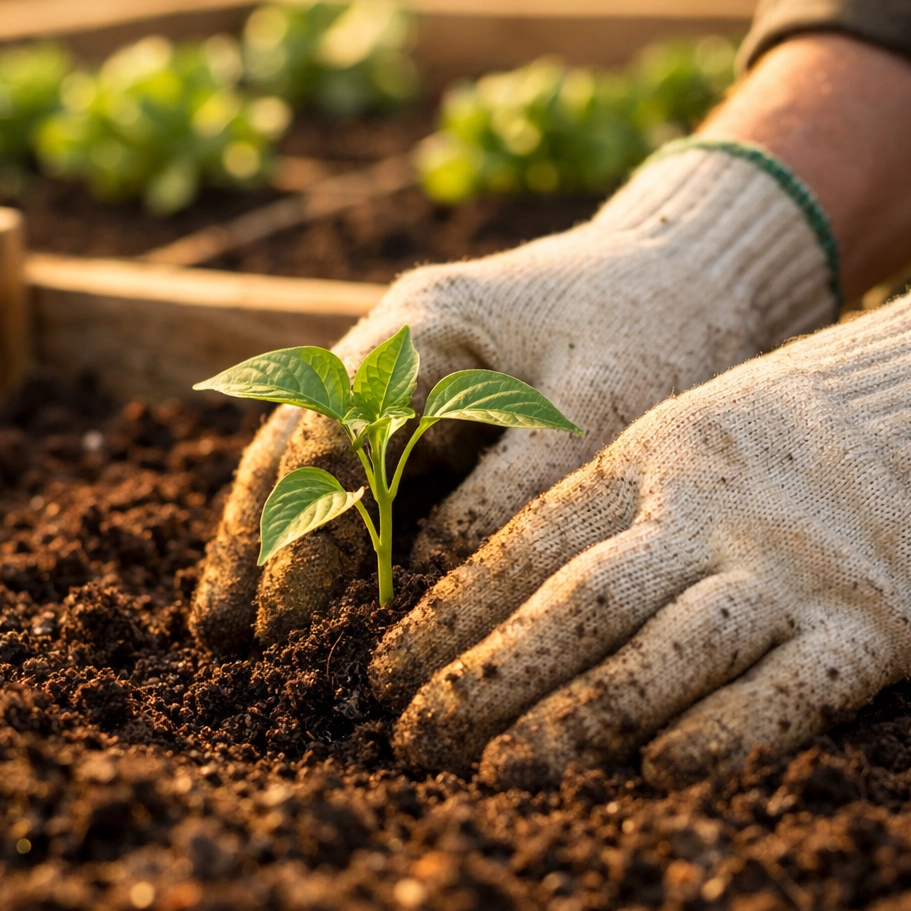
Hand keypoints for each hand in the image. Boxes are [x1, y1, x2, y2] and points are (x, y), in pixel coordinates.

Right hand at [191, 145, 832, 650]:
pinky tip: (319, 589)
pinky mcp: (431, 408)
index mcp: (423, 327)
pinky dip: (337, 532)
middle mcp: (393, 347)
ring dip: (279, 541)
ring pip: (316, 461)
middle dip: (256, 541)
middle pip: (296, 446)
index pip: (332, 438)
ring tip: (237, 623)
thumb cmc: (656, 333)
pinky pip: (366, 474)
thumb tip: (412, 585)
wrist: (691, 276)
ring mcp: (404, 377)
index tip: (275, 615)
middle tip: (219, 634)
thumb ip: (504, 498)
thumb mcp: (598, 414)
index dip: (301, 531)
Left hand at [370, 296, 910, 789]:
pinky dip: (723, 736)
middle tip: (412, 740)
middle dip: (487, 678)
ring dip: (578, 719)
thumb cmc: (775, 432)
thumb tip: (497, 601)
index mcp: (650, 459)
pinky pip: (789, 692)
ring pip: (667, 653)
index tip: (388, 671)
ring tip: (500, 772)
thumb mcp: (677, 437)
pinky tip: (655, 776)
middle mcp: (708, 514)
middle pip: (580, 604)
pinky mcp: (875, 627)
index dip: (451, 614)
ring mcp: (792, 570)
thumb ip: (601, 508)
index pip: (528, 545)